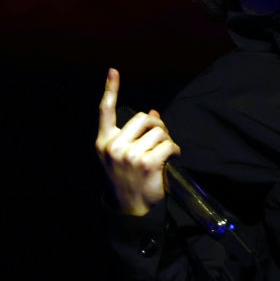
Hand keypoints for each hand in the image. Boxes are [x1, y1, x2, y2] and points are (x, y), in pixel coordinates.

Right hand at [95, 68, 180, 215]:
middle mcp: (113, 146)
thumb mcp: (125, 155)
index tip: (113, 70)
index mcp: (103, 142)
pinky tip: (173, 158)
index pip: (105, 110)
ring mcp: (129, 155)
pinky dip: (175, 150)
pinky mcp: (147, 163)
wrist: (133, 210)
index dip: (110, 89)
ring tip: (165, 153)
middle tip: (162, 140)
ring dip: (168, 141)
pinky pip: (169, 144)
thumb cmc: (131, 180)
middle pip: (144, 119)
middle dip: (158, 126)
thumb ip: (135, 134)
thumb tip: (153, 112)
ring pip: (159, 131)